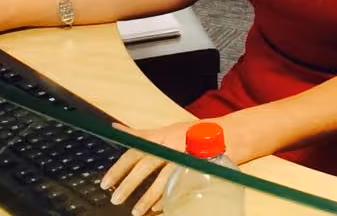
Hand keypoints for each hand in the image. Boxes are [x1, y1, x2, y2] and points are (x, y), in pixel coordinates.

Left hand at [99, 118, 241, 215]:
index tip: (105, 183)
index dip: (119, 167)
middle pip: (147, 163)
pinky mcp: (198, 166)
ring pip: (163, 176)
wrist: (231, 133)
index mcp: (163, 134)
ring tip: (136, 211)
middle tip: (115, 199)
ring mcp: (187, 154)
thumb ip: (142, 133)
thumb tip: (115, 128)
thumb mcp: (168, 129)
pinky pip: (180, 184)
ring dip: (147, 196)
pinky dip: (168, 197)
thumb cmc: (196, 132)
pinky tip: (159, 208)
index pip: (136, 149)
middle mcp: (173, 143)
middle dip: (129, 183)